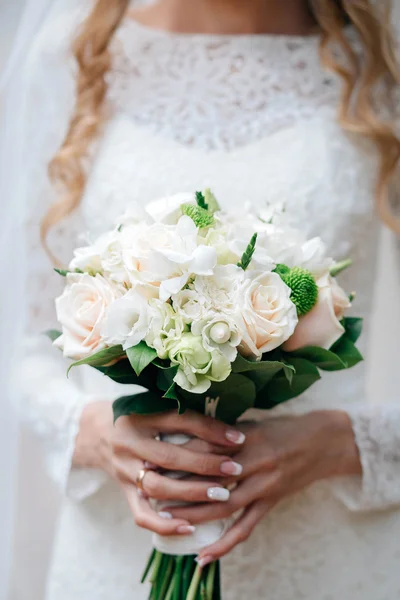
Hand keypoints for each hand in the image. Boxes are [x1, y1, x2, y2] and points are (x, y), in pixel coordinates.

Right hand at [73, 401, 245, 536]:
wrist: (98, 432)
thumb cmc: (139, 415)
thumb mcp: (156, 405)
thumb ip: (185, 413)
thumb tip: (228, 426)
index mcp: (140, 415)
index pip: (179, 421)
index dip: (210, 429)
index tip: (238, 438)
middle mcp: (128, 443)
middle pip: (169, 457)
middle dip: (205, 465)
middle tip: (236, 469)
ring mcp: (124, 470)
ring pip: (158, 487)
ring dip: (192, 493)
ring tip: (222, 495)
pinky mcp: (124, 491)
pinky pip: (142, 514)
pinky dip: (165, 525)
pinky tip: (189, 527)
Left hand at [168, 410, 361, 563]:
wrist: (323, 441)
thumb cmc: (283, 427)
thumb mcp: (252, 422)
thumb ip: (222, 432)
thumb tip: (188, 437)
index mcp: (244, 437)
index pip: (203, 449)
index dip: (176, 457)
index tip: (151, 461)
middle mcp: (252, 462)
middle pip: (208, 480)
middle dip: (178, 489)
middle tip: (149, 495)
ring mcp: (263, 485)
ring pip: (222, 506)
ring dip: (193, 516)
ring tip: (166, 523)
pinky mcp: (271, 502)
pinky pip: (245, 528)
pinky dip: (224, 544)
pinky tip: (203, 556)